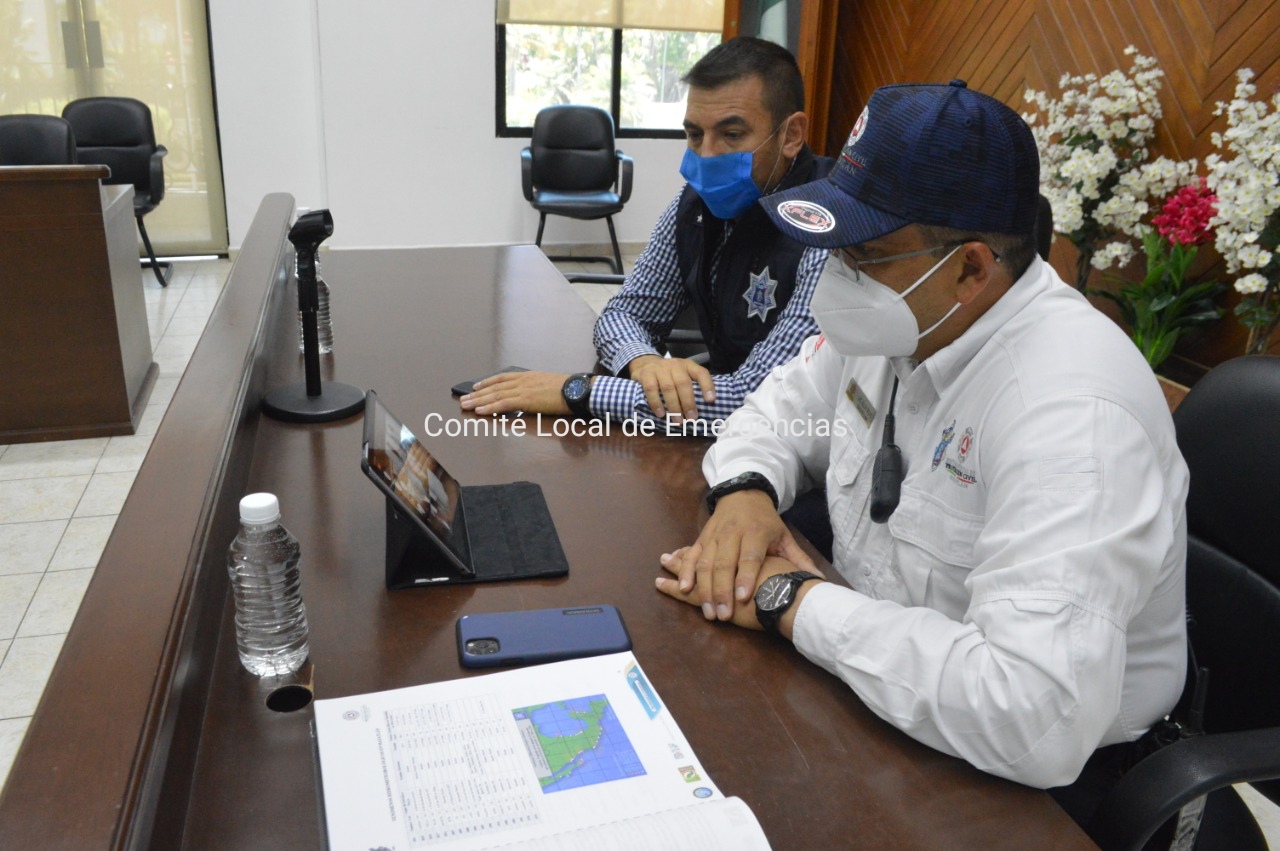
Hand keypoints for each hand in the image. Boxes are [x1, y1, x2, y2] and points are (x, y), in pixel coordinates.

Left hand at [460, 371, 569, 415]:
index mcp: (528, 376)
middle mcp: (522, 381)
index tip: (476, 386)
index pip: (502, 378)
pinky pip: (503, 403)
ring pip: (495, 395)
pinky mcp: (526, 400)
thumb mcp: (548, 384)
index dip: (487, 382)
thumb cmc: (567, 389)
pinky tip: (480, 411)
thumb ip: (537, 388)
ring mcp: (524, 390)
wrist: (576, 389)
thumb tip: (532, 395)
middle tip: (464, 399)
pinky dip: (490, 407)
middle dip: (477, 394)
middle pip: (494, 387)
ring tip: (466, 405)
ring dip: (479, 401)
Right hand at [625, 355, 714, 420]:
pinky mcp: (646, 374)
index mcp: (688, 366)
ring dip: (674, 406)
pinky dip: (656, 403)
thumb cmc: (669, 375)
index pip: (701, 373)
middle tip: (691, 418)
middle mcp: (675, 365)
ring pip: (668, 388)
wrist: (645, 363)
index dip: (707, 386)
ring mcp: (659, 369)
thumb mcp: (682, 374)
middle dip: (688, 402)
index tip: (711, 400)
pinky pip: (651, 390)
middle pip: (683, 383)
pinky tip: (661, 414)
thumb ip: (692, 386)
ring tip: (678, 421)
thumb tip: (705, 409)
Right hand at [663, 489, 816, 620]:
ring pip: (705, 562)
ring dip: (704, 588)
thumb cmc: (766, 521)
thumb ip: (798, 559)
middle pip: (724, 563)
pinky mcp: (701, 538)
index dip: (745, 577)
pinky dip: (686, 572)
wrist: (743, 493)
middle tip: (724, 616)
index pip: (750, 557)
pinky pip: (692, 556)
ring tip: (708, 612)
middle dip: (722, 591)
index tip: (743, 598)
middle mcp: (732, 533)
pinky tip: (684, 589)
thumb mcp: (784, 536)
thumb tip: (819, 581)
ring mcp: (714, 535)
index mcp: (756, 532)